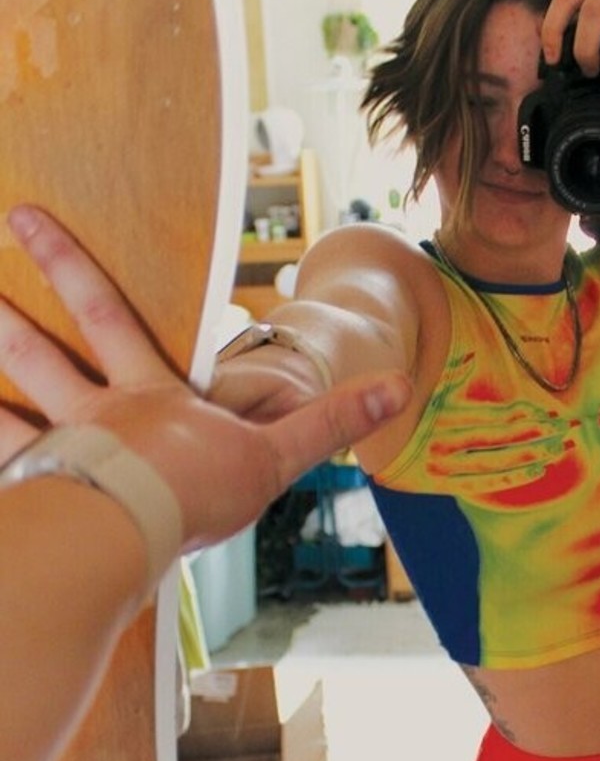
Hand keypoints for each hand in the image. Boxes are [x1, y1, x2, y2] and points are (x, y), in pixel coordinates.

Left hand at [0, 207, 410, 551]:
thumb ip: (330, 422)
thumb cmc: (197, 496)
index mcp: (149, 396)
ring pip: (11, 404)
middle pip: (45, 348)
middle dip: (1, 313)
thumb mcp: (276, 456)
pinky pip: (4, 468)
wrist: (132, 540)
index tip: (26, 220)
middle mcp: (95, 414)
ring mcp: (60, 454)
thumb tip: (398, 386)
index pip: (108, 317)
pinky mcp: (38, 496)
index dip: (68, 268)